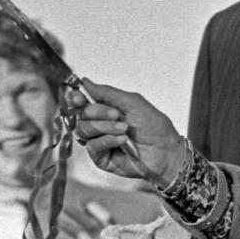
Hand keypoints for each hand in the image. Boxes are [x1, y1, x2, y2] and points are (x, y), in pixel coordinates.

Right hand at [67, 79, 185, 187]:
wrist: (164, 150)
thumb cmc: (154, 126)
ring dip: (105, 127)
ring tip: (124, 129)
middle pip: (81, 115)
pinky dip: (107, 140)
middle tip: (117, 114)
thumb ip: (107, 93)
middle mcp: (100, 124)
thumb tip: (85, 82)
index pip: (81, 102)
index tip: (78, 98)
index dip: (75, 98)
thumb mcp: (132, 102)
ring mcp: (99, 140)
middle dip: (98, 112)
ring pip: (84, 130)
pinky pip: (92, 146)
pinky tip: (121, 140)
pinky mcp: (100, 157)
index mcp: (106, 108)